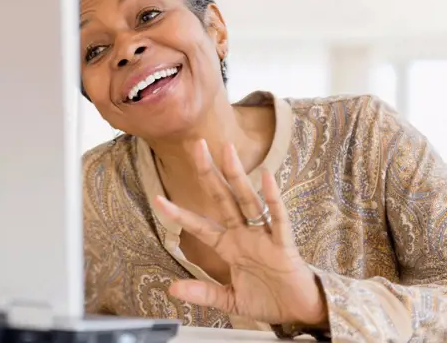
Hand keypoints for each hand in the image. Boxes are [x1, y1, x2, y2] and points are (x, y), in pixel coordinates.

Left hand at [152, 140, 327, 326]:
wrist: (299, 312)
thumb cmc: (268, 300)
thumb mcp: (230, 300)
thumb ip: (203, 292)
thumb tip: (172, 288)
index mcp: (229, 246)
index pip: (199, 224)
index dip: (179, 213)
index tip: (158, 199)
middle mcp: (244, 234)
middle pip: (222, 197)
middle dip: (208, 172)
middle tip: (196, 144)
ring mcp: (264, 236)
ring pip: (247, 200)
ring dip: (237, 175)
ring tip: (227, 150)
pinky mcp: (284, 244)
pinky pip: (278, 218)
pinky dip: (273, 198)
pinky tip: (266, 178)